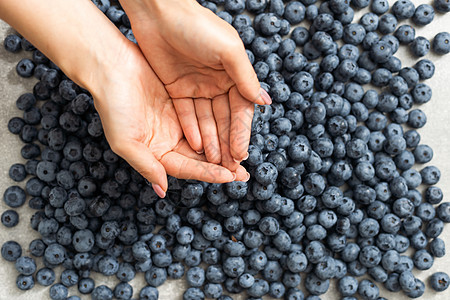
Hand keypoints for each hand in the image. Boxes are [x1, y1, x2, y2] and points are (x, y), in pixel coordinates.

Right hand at [90, 40, 248, 196]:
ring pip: (204, 137)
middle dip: (221, 165)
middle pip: (199, 157)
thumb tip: (163, 191)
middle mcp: (167, 140)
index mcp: (155, 153)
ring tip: (242, 153)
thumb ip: (146, 166)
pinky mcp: (181, 101)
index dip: (207, 173)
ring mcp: (175, 121)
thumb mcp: (125, 141)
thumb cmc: (112, 104)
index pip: (186, 168)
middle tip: (243, 173)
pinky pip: (203, 115)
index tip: (229, 177)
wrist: (110, 66)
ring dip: (223, 146)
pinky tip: (232, 127)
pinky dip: (217, 123)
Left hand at [120, 0, 270, 166]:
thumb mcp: (228, 50)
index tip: (241, 154)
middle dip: (227, 143)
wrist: (160, 12)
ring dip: (210, 141)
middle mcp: (217, 83)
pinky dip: (191, 129)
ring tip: (213, 163)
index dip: (241, 133)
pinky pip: (186, 114)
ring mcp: (197, 87)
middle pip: (224, 120)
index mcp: (233, 74)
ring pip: (206, 120)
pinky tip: (196, 145)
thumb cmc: (198, 26)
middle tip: (230, 167)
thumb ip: (245, 78)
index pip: (241, 110)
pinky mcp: (177, 89)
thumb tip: (265, 102)